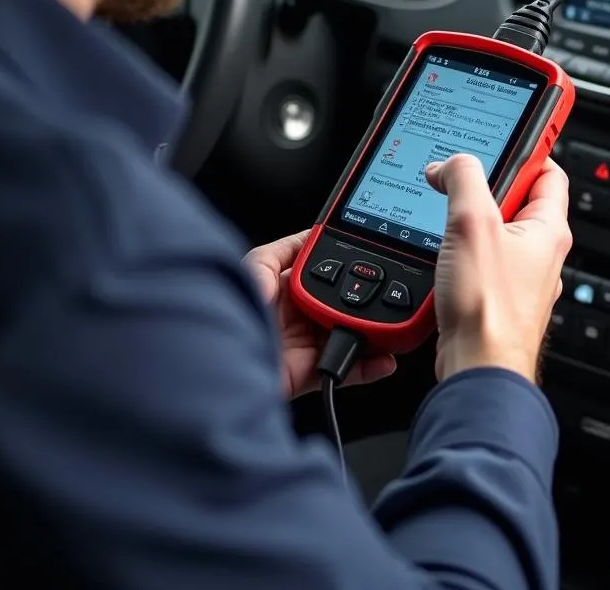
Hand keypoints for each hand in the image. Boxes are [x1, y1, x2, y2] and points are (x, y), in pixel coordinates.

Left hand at [244, 231, 396, 398]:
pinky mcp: (307, 374)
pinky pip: (346, 370)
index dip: (347, 271)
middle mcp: (295, 318)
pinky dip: (369, 367)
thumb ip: (284, 249)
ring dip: (372, 334)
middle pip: (341, 307)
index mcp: (283, 292)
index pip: (323, 277)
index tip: (369, 263)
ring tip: (390, 327)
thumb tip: (313, 235)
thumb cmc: (229, 312)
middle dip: (365, 304)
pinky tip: (384, 358)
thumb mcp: (255, 266)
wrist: (219, 363)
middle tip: (386, 296)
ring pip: (349, 337)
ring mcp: (302, 346)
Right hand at [424, 154, 571, 384]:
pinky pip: (478, 263)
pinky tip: (438, 255)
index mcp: (548, 229)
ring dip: (467, 223)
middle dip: (484, 188)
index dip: (528, 148)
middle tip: (458, 181)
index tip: (511, 132)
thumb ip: (464, 180)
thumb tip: (452, 164)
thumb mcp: (473, 224)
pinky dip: (457, 253)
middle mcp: (539, 254)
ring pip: (493, 233)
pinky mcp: (494, 299)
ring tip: (444, 219)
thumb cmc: (488, 310)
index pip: (548, 171)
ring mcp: (518, 279)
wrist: (477, 371)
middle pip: (515, 200)